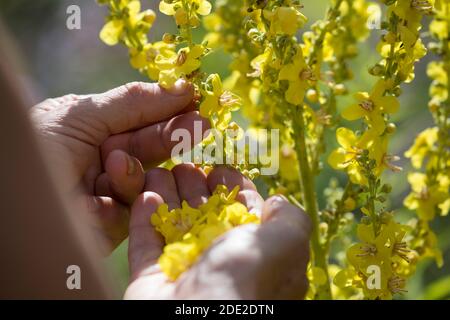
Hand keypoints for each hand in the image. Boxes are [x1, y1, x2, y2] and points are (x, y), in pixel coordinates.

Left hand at [30, 81, 208, 252]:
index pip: (139, 117)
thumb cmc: (37, 149)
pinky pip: (133, 209)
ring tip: (116, 162)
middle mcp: (102, 160)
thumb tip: (182, 87)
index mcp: (91, 130)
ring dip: (138, 167)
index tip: (195, 100)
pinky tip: (104, 189)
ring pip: (146, 178)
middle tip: (201, 124)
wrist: (11, 209)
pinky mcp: (112, 225)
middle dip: (172, 135)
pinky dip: (121, 197)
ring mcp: (108, 193)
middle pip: (148, 147)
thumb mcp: (81, 115)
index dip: (167, 109)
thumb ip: (133, 102)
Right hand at [125, 165, 310, 299]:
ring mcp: (185, 271)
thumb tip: (277, 202)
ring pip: (174, 224)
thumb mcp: (285, 244)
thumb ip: (289, 220)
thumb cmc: (246, 280)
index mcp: (255, 254)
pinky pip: (146, 244)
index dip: (232, 187)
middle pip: (205, 214)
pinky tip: (145, 195)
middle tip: (183, 165)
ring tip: (159, 172)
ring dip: (166, 195)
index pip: (243, 213)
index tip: (219, 168)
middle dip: (195, 186)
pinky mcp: (152, 278)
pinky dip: (144, 219)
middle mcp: (221, 262)